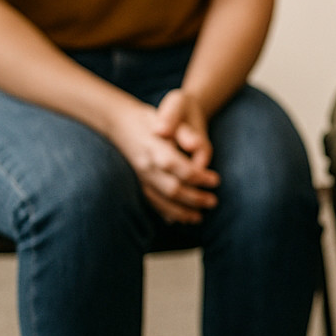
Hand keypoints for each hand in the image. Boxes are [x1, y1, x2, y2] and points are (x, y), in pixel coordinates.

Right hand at [105, 98, 219, 223]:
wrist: (120, 123)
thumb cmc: (152, 120)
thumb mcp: (170, 116)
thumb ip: (185, 133)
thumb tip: (196, 146)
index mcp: (155, 148)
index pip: (177, 166)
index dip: (197, 176)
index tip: (215, 180)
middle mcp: (146, 165)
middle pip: (171, 188)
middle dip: (194, 198)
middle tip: (213, 201)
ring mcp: (140, 176)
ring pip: (161, 200)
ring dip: (181, 211)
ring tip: (199, 217)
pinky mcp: (138, 182)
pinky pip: (152, 202)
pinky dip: (166, 212)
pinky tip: (180, 220)